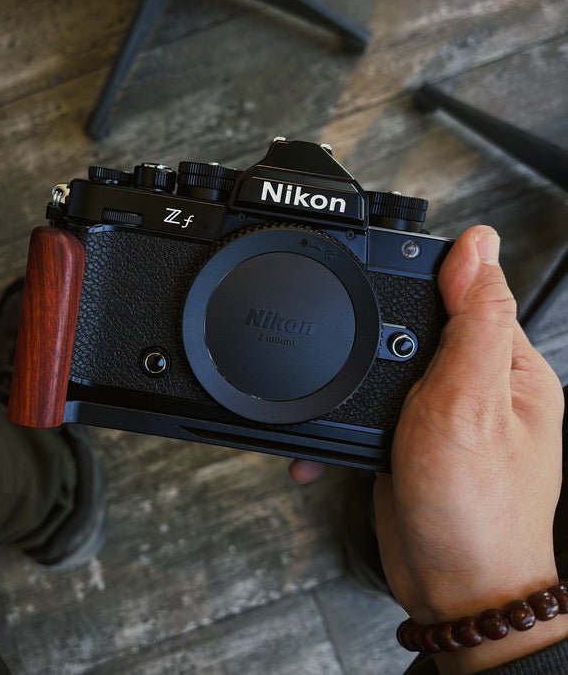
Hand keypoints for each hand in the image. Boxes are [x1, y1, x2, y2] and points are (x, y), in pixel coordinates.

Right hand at [292, 226, 566, 672]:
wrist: (450, 588)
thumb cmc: (476, 508)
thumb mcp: (471, 400)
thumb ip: (474, 320)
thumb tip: (479, 246)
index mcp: (509, 365)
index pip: (471, 289)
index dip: (427, 272)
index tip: (380, 268)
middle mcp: (478, 384)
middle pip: (419, 324)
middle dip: (372, 330)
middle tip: (341, 340)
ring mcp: (440, 412)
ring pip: (385, 366)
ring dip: (348, 378)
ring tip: (329, 390)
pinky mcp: (407, 437)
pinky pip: (368, 409)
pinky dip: (340, 420)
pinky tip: (326, 437)